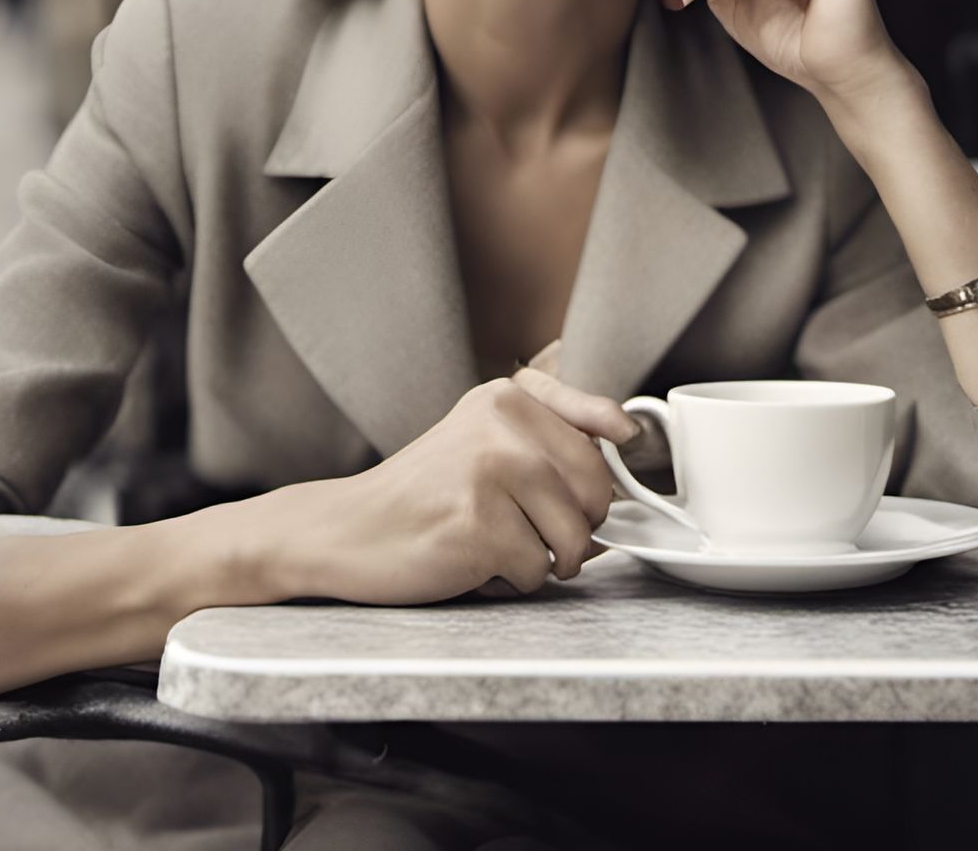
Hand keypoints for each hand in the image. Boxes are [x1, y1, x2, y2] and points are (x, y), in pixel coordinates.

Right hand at [291, 375, 637, 605]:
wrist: (348, 529)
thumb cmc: (423, 492)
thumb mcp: (482, 433)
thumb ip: (548, 427)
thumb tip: (630, 439)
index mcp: (506, 396)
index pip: (604, 424)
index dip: (615, 455)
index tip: (622, 456)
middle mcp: (501, 425)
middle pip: (598, 490)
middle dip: (577, 524)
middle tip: (530, 525)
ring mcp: (490, 474)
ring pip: (576, 538)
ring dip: (544, 559)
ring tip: (494, 540)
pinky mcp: (480, 527)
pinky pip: (538, 572)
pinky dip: (511, 581)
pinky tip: (471, 558)